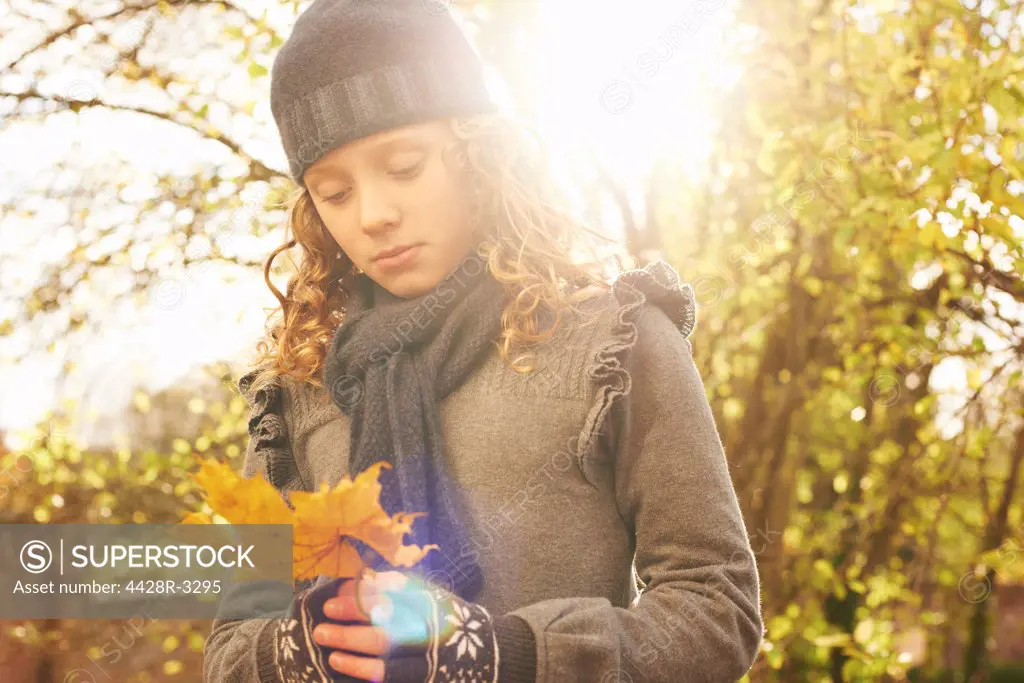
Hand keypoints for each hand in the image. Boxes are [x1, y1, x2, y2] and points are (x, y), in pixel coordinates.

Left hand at [312, 570, 500, 682]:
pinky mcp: (423, 676)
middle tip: (323, 619)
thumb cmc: (448, 620)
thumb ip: (396, 588)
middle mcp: (430, 625)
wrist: (489, 654)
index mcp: (430, 600)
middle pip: (385, 617)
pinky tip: (341, 664)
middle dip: (351, 618)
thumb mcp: (429, 597)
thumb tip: (354, 582)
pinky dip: (361, 669)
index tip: (334, 596)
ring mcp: (427, 654)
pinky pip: (387, 675)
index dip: (360, 594)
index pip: (391, 592)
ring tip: (327, 642)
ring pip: (384, 649)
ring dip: (351, 645)